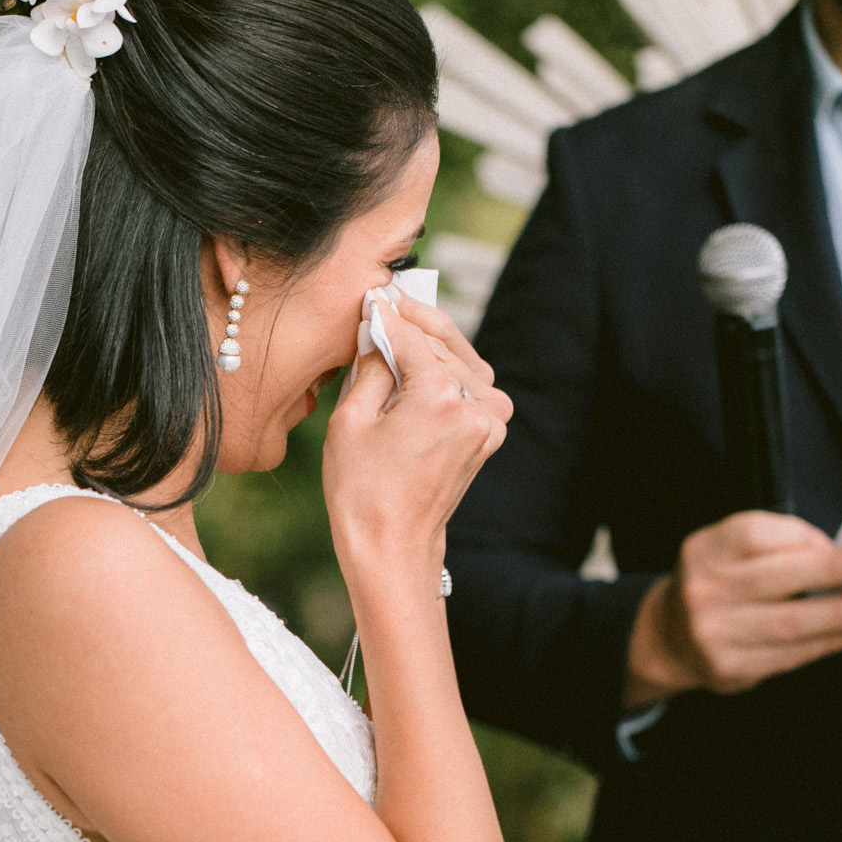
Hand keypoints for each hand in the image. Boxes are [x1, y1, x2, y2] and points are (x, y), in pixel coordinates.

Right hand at [324, 295, 511, 588]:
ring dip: (432, 344)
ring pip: (460, 361)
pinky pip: (470, 385)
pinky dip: (448, 369)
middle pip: (439, 345)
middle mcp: (474, 405)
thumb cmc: (362, 492)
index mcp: (439, 397)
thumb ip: (369, 365)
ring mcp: (489, 421)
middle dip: (410, 325)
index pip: (409, 338)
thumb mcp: (350, 420)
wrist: (393, 547)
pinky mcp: (491, 433)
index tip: (371, 295)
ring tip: (400, 328)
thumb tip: (377, 329)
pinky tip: (421, 361)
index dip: (386, 314)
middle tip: (383, 303)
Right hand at [625, 512, 841, 706]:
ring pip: (790, 622)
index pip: (755, 534)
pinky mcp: (729, 667)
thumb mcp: (728, 553)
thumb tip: (836, 555)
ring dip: (839, 614)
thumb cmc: (717, 587)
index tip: (838, 544)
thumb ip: (774, 546)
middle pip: (778, 578)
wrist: (671, 638)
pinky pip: (789, 654)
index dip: (802, 537)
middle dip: (833, 572)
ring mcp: (713, 632)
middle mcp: (703, 590)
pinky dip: (826, 642)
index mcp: (703, 551)